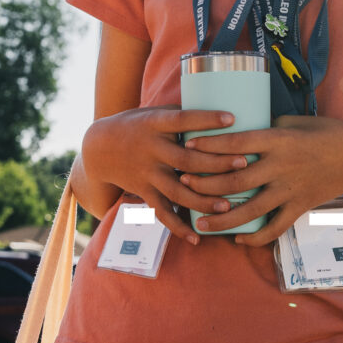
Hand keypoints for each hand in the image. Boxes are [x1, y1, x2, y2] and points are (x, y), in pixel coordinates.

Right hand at [81, 105, 249, 239]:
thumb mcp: (154, 113)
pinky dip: (178, 227)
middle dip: (216, 163)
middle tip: (243, 163)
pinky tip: (196, 237)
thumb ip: (181, 114)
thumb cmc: (136, 126)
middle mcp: (152, 150)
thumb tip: (219, 104)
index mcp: (155, 124)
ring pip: (178, 191)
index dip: (206, 120)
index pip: (183, 120)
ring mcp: (147, 173)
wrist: (99, 149)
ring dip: (203, 200)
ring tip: (226, 206)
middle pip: (187, 160)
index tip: (232, 119)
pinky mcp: (144, 192)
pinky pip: (162, 212)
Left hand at [180, 116, 342, 246]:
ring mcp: (290, 190)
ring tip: (200, 224)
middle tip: (184, 184)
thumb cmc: (325, 132)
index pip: (237, 142)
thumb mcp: (293, 123)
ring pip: (251, 209)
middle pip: (236, 178)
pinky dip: (256, 236)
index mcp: (278, 140)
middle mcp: (281, 166)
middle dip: (206, 184)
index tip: (188, 145)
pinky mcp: (300, 207)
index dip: (210, 145)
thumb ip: (264, 130)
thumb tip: (235, 133)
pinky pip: (275, 227)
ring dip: (222, 219)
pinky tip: (238, 239)